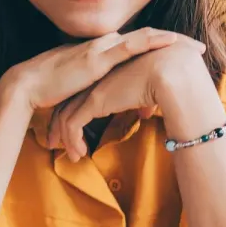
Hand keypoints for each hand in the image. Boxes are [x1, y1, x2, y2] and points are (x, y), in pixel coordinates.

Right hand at [6, 28, 201, 110]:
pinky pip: (131, 46)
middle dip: (174, 40)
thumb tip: (112, 101)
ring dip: (171, 40)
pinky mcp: (98, 58)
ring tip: (193, 46)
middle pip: (147, 37)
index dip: (160, 44)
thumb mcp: (81, 88)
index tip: (182, 50)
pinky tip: (170, 43)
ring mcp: (102, 48)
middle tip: (197, 46)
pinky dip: (152, 43)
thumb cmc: (50, 88)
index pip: (137, 43)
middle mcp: (104, 44)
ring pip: (144, 38)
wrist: (28, 85)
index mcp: (101, 50)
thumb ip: (98, 90)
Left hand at [49, 40, 206, 160]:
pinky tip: (79, 155)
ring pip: (65, 115)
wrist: (172, 71)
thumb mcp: (153, 91)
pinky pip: (73, 125)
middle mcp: (97, 78)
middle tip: (54, 142)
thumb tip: (144, 112)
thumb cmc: (170, 77)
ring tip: (70, 155)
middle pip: (67, 102)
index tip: (70, 128)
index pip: (82, 92)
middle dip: (58, 124)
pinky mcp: (94, 100)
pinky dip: (73, 141)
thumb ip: (143, 101)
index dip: (74, 110)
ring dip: (65, 138)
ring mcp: (94, 88)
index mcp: (107, 73)